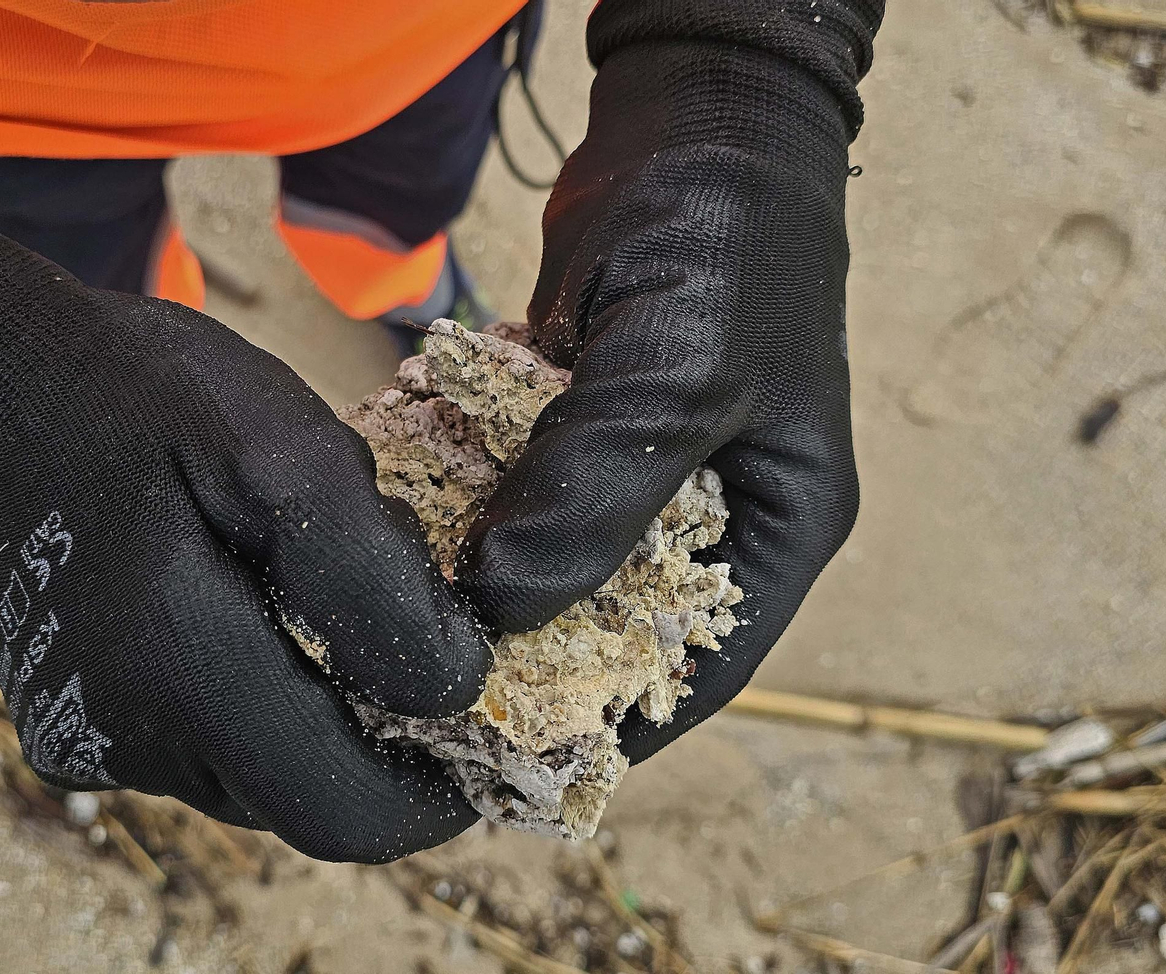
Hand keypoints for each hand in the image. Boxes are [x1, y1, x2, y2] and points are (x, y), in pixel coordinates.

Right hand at [0, 148, 491, 861]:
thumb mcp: (274, 440)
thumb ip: (370, 576)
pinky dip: (258, 695)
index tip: (485, 715)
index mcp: (172, 659)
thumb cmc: (127, 387)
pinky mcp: (71, 725)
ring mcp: (84, 738)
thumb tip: (454, 687)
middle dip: (384, 738)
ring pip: (257, 776)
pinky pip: (203, 745)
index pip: (343, 809)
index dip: (436, 792)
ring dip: (319, 709)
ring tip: (314, 584)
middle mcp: (119, 733)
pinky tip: (247, 596)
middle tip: (414, 626)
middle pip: (306, 799)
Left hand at [456, 38, 867, 761]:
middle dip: (528, 661)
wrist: (691, 120)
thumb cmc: (724, 242)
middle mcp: (709, 515)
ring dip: (484, 586)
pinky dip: (466, 511)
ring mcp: (637, 469)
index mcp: (775, 528)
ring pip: (555, 561)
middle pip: (614, 626)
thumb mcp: (679, 371)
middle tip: (421, 704)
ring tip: (390, 630)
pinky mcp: (577, 426)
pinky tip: (393, 535)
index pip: (696, 668)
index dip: (609, 727)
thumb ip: (599, 490)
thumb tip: (502, 607)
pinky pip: (518, 493)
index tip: (507, 767)